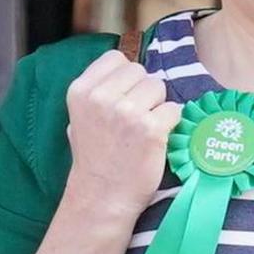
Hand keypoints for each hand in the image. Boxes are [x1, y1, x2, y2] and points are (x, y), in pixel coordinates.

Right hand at [60, 50, 178, 222]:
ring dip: (159, 105)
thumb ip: (98, 91)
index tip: (127, 95)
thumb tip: (125, 69)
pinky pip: (174, 109)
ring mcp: (126, 112)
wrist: (103, 194)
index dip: (127, 76)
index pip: (116, 58)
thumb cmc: (95, 157)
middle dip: (145, 91)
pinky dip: (172, 122)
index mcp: (80, 90)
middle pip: (141, 72)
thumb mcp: (79, 117)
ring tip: (145, 128)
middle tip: (138, 117)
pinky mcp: (150, 128)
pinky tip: (158, 138)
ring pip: (159, 87)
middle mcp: (101, 97)